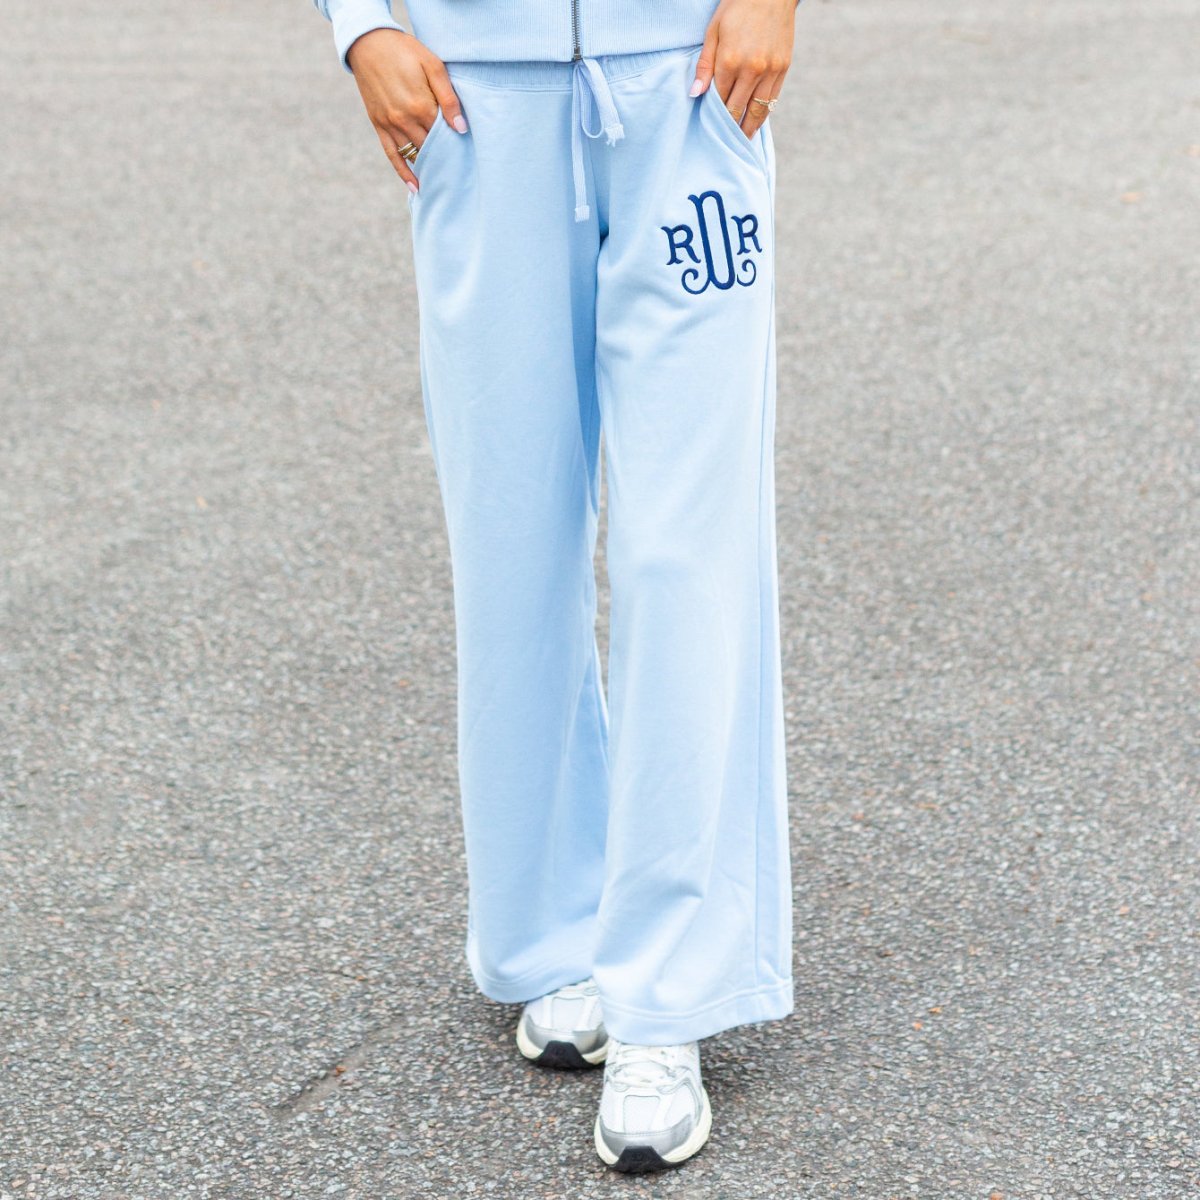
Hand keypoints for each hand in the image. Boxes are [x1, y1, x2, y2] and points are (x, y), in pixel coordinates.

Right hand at [345, 28, 466, 191]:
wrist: (368, 42)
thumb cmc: (405, 50)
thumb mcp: (433, 65)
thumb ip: (449, 97)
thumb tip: (461, 128)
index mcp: (421, 106)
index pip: (445, 136)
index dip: (457, 145)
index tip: (469, 154)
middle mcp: (404, 120)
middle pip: (431, 149)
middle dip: (445, 159)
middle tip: (461, 171)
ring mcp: (390, 125)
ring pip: (413, 155)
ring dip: (428, 168)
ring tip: (445, 181)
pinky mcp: (379, 125)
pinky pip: (392, 155)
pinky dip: (404, 173)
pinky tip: (416, 186)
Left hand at [690, 0, 796, 139]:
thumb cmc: (737, 7)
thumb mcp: (713, 31)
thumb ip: (704, 65)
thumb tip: (695, 94)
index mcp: (730, 60)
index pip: (719, 100)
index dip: (713, 117)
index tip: (708, 130)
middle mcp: (752, 69)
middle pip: (737, 110)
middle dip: (729, 129)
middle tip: (722, 146)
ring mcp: (770, 70)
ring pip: (758, 111)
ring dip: (748, 129)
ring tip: (740, 142)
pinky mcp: (783, 68)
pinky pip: (772, 100)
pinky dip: (763, 114)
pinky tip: (755, 124)